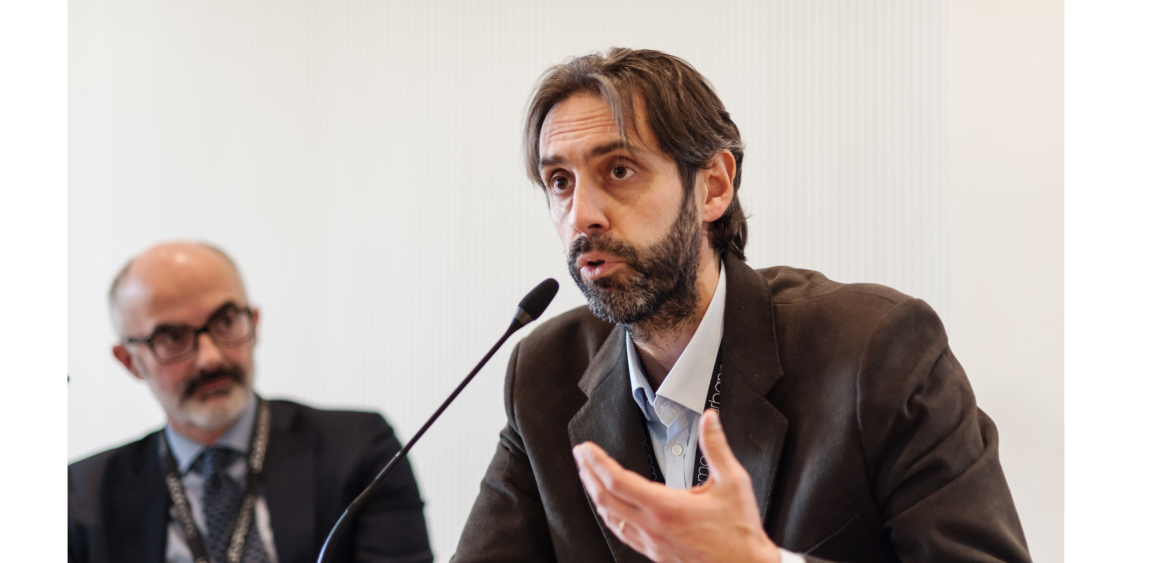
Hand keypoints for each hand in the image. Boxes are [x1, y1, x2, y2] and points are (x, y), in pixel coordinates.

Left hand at [572, 409, 779, 562]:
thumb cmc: (739, 532)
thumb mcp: (733, 483)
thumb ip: (716, 447)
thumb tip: (709, 420)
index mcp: (667, 507)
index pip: (618, 482)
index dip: (597, 462)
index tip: (586, 448)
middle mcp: (653, 527)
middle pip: (605, 499)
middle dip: (588, 474)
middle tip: (581, 456)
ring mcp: (652, 543)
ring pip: (610, 518)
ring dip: (595, 494)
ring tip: (589, 476)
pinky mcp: (655, 553)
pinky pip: (622, 533)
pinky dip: (609, 515)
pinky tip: (609, 508)